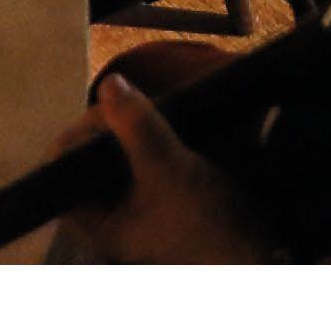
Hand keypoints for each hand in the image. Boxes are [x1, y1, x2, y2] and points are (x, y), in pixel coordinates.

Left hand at [89, 64, 269, 263]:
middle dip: (109, 126)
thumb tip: (110, 83)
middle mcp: (114, 215)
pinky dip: (154, 135)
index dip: (77, 136)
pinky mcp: (166, 191)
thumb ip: (137, 127)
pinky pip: (147, 154)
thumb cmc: (212, 224)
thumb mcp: (170, 170)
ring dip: (134, 128)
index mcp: (99, 224)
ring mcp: (141, 203)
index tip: (106, 111)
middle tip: (134, 104)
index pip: (62, 171)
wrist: (269, 247)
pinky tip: (169, 121)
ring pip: (120, 152)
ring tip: (151, 110)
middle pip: (91, 156)